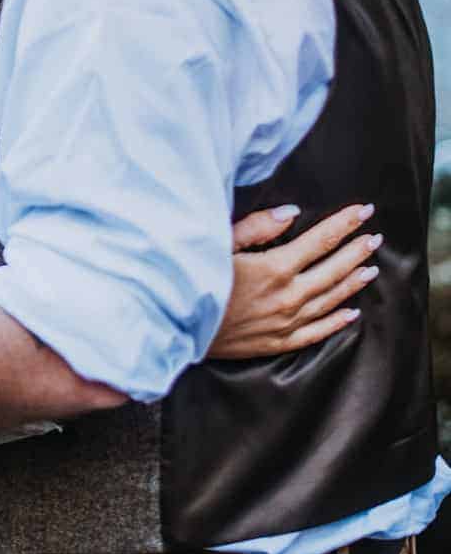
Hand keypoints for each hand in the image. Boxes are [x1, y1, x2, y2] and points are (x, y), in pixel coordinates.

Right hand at [209, 202, 380, 358]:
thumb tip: (291, 213)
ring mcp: (286, 322)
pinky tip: (351, 313)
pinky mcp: (277, 342)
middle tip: (375, 237)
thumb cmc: (194, 280)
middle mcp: (288, 296)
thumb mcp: (220, 244)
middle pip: (333, 270)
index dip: (344, 224)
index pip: (321, 241)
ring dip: (353, 282)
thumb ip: (257, 227)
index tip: (364, 211)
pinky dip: (336, 322)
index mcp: (275, 267)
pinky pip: (316, 332)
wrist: (177, 326)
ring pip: (331, 300)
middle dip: (356, 250)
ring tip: (371, 268)